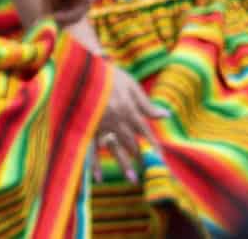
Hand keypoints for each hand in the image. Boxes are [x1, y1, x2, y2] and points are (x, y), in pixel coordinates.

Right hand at [44, 0, 96, 23]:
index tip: (46, 24)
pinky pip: (77, 12)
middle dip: (59, 21)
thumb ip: (49, 11)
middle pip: (71, 15)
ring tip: (48, 19)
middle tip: (47, 27)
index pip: (67, 10)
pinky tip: (54, 16)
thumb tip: (43, 26)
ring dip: (61, 19)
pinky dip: (65, 16)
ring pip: (75, 16)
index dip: (57, 18)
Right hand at [95, 65, 166, 183]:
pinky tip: (98, 177)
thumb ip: (146, 104)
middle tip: (147, 169)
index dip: (154, 145)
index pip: (145, 132)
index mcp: (128, 109)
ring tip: (132, 179)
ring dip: (124, 164)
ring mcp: (100, 124)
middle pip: (131, 143)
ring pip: (115, 148)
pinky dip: (94, 164)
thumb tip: (166, 115)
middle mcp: (116, 120)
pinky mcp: (86, 126)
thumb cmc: (108, 75)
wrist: (81, 68)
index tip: (161, 158)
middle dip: (140, 156)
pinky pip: (91, 147)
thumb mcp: (130, 85)